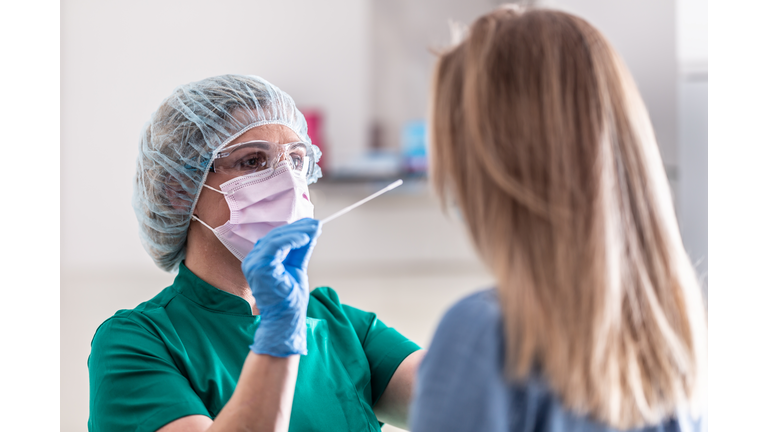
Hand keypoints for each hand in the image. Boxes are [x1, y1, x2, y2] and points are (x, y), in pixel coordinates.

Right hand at [242, 218, 321, 356]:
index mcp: (260, 260)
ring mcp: (254, 264)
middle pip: (276, 236)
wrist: (286, 320)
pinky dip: (291, 240)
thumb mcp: (297, 267)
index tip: (312, 224)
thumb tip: (312, 230)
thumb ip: (301, 250)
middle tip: (316, 224)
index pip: (276, 239)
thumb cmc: (290, 299)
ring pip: (276, 239)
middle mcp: (253, 260)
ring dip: (297, 233)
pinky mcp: (259, 268)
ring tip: (313, 230)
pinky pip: (275, 247)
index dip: (294, 229)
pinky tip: (305, 238)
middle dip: (298, 229)